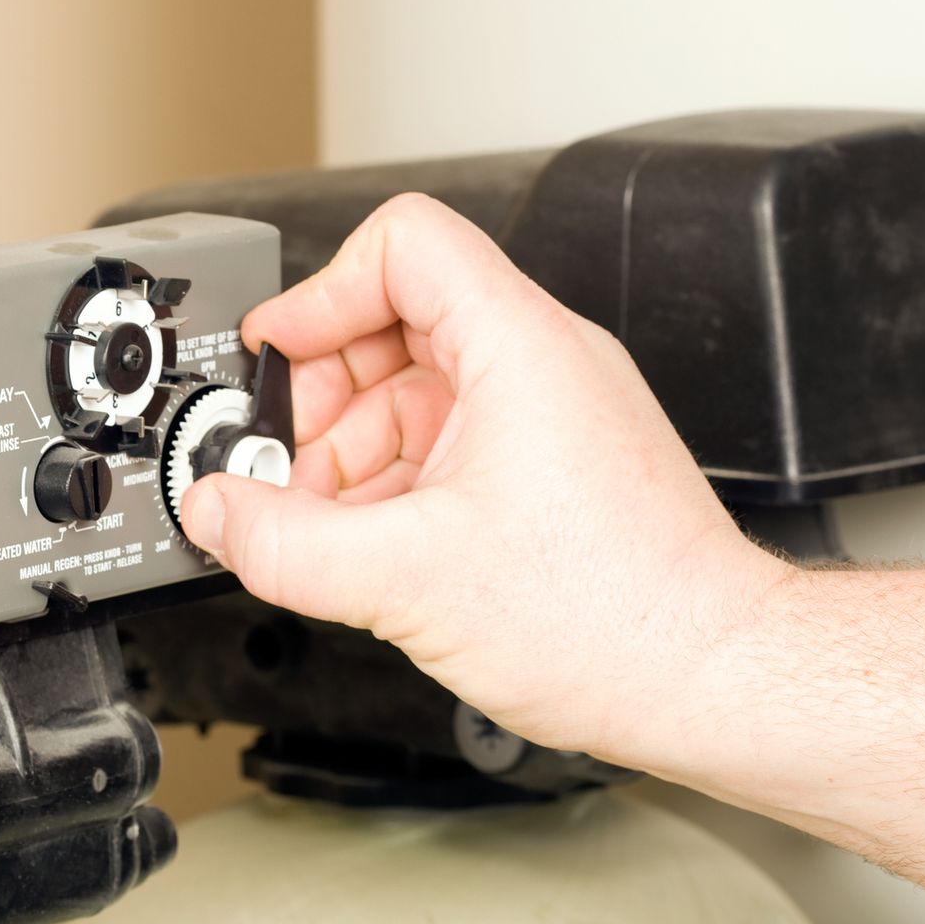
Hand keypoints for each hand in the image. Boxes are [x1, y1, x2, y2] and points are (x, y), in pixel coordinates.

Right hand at [178, 194, 790, 760]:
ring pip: (416, 386)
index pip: (404, 243)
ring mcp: (552, 412)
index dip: (322, 290)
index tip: (276, 356)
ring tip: (323, 523)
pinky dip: (392, 480)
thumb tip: (215, 513)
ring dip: (350, 448)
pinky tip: (371, 545)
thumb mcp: (405, 579)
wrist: (709, 680)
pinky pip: (448, 438)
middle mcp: (544, 362)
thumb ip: (283, 542)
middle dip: (321, 393)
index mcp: (519, 347)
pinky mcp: (553, 464)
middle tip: (285, 465)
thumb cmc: (617, 619)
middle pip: (396, 316)